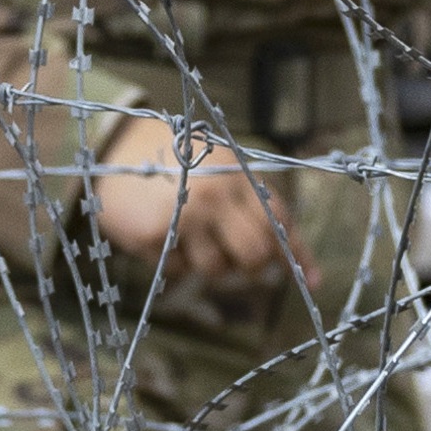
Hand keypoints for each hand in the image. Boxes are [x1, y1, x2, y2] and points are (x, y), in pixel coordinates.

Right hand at [87, 109, 305, 287]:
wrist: (119, 148)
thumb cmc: (181, 165)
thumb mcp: (223, 173)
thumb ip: (256, 210)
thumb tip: (307, 272)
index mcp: (238, 178)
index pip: (280, 222)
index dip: (298, 255)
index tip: (312, 281)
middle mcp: (215, 196)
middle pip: (255, 254)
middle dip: (251, 267)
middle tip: (237, 261)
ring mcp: (184, 216)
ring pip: (217, 270)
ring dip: (211, 266)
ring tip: (194, 241)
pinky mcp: (153, 234)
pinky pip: (179, 269)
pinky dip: (177, 261)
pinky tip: (165, 236)